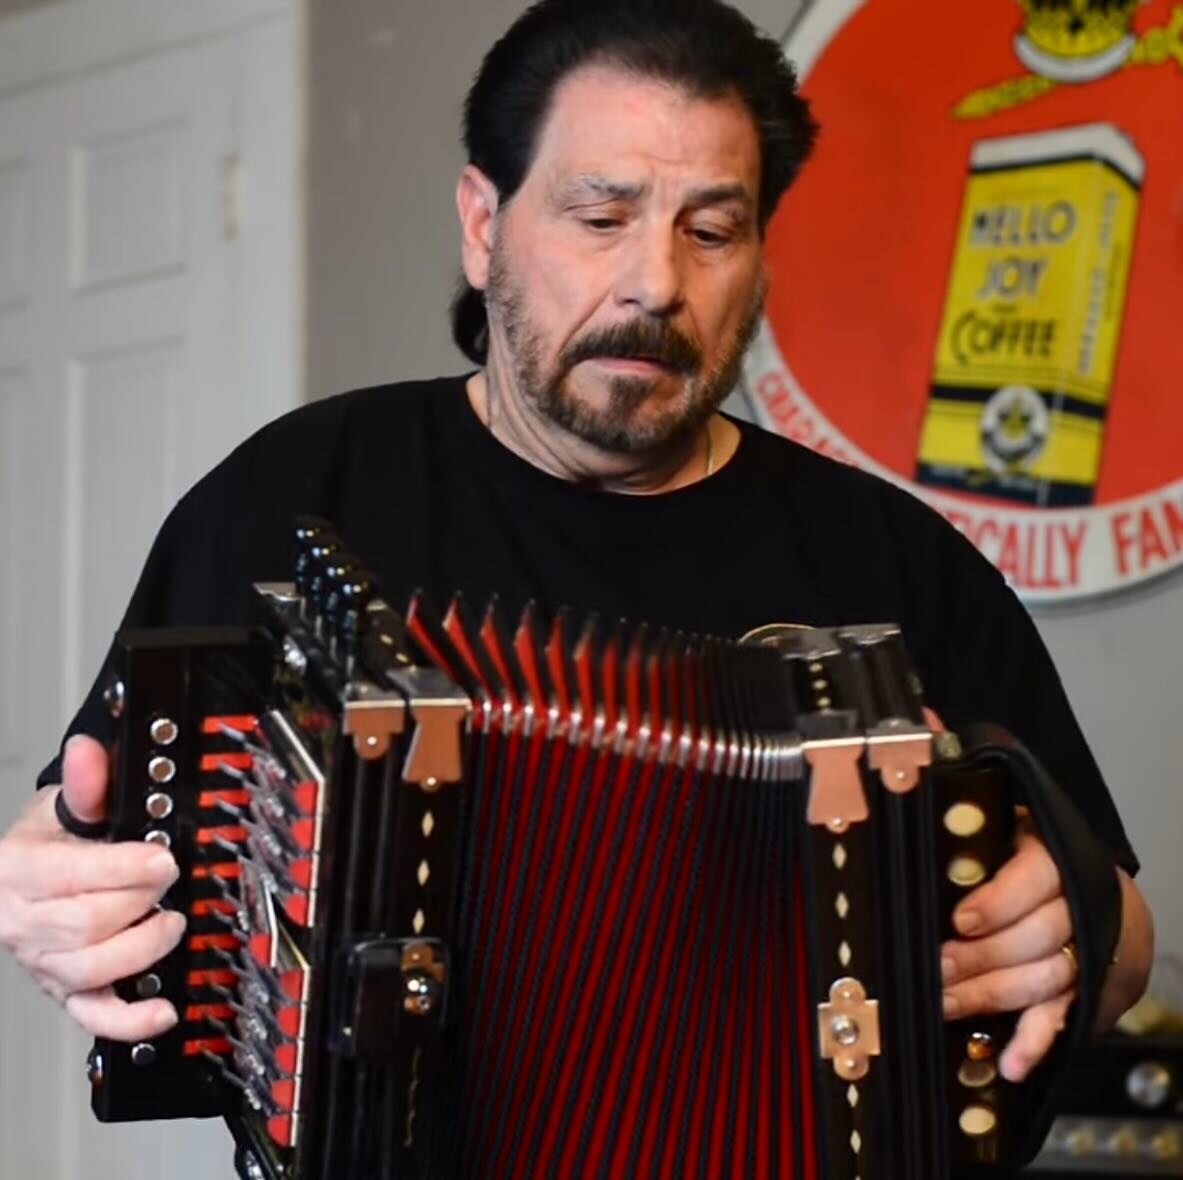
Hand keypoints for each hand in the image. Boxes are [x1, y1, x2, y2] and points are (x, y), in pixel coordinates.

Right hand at [0, 735, 185, 1039]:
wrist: (21, 878)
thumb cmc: (46, 843)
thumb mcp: (61, 806)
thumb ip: (83, 782)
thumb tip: (88, 751)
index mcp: (18, 871)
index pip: (67, 876)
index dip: (122, 870)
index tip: (161, 859)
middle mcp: (23, 922)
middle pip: (83, 926)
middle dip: (138, 901)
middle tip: (168, 882)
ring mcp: (43, 961)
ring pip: (89, 969)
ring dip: (141, 948)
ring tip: (170, 923)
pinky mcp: (64, 991)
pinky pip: (94, 1015)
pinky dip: (131, 1019)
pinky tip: (163, 1011)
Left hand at [940, 824, 1076, 1082]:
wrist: (1094, 888)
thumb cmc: (1023, 858)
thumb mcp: (1003, 837)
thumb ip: (968, 850)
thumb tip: (901, 855)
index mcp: (1057, 857)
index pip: (1035, 879)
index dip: (998, 903)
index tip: (960, 921)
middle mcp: (1082, 906)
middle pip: (1038, 936)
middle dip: (982, 956)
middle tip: (937, 968)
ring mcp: (1090, 953)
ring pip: (1046, 979)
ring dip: (993, 995)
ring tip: (948, 1003)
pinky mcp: (1088, 993)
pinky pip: (1063, 1018)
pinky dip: (1036, 1043)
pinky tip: (1012, 1064)